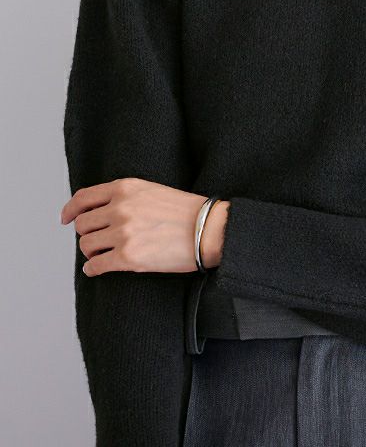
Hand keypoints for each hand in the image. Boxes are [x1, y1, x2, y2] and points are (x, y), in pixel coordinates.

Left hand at [60, 178, 217, 275]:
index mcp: (125, 188)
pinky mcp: (128, 258)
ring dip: (91, 252)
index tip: (65, 219)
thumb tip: (99, 213)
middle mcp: (120, 208)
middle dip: (87, 233)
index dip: (70, 210)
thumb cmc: (186, 212)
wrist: (208, 230)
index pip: (84, 198)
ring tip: (102, 255)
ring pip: (86, 245)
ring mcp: (123, 233)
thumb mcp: (152, 190)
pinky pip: (96, 266)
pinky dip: (93, 269)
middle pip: (82, 224)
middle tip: (97, 241)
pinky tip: (97, 269)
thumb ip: (124, 197)